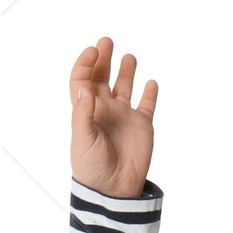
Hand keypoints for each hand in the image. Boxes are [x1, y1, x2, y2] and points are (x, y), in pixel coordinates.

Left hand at [69, 38, 156, 197]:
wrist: (112, 191)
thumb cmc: (91, 169)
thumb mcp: (82, 141)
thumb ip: (83, 115)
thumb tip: (85, 88)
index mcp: (86, 112)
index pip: (82, 81)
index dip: (85, 64)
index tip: (93, 50)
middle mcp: (104, 110)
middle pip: (101, 78)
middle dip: (103, 59)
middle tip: (106, 41)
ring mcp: (123, 117)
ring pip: (124, 87)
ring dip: (126, 71)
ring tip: (128, 57)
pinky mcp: (141, 126)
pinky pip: (146, 105)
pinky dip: (150, 93)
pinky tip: (151, 83)